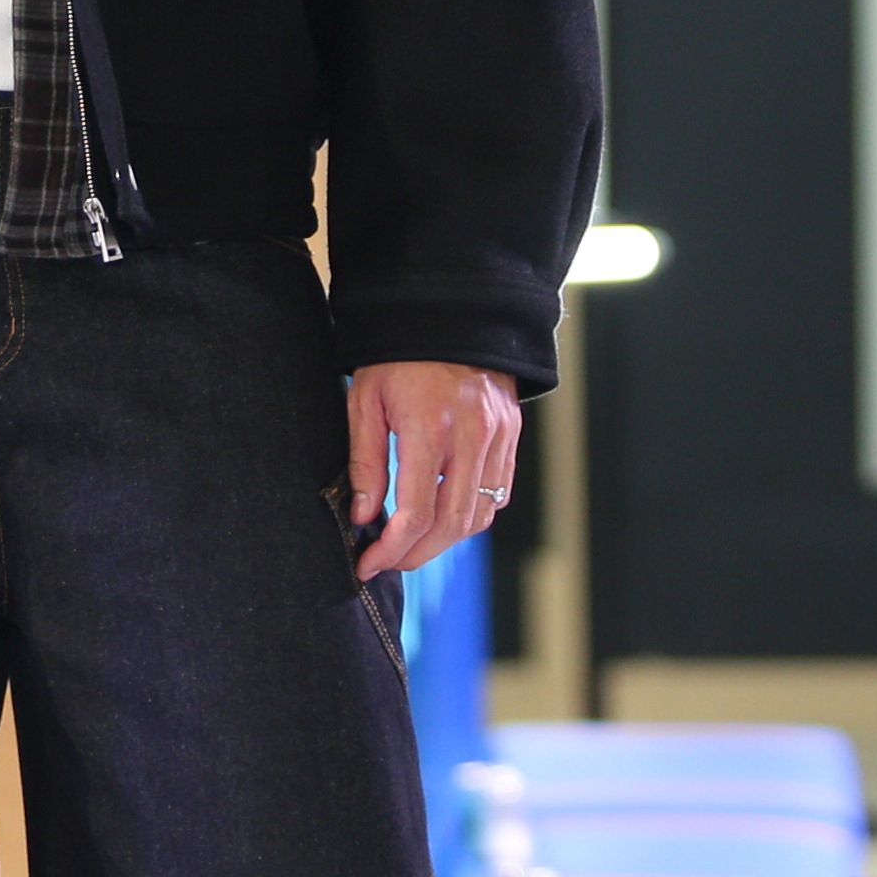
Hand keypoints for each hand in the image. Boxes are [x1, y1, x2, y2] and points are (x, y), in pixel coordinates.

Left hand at [346, 362, 520, 581]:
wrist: (448, 312)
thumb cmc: (397, 355)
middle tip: (387, 561)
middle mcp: (472, 436)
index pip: (417, 513)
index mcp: (431, 426)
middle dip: (416, 554)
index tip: (367, 563)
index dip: (391, 549)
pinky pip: (497, 493)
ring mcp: (499, 436)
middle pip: (451, 525)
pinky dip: (470, 515)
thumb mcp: (366, 400)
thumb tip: (365, 517)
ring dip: (444, 540)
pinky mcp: (511, 434)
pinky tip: (442, 516)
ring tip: (411, 543)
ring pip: (479, 516)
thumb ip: (365, 463)